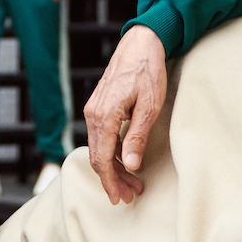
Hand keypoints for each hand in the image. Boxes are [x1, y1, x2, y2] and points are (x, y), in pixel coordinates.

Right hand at [85, 26, 165, 204]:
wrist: (141, 43)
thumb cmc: (148, 72)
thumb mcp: (149, 107)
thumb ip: (137, 137)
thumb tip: (130, 165)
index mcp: (104, 115)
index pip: (101, 159)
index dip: (110, 182)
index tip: (119, 198)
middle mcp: (92, 114)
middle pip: (98, 157)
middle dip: (113, 180)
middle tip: (131, 196)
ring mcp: (93, 109)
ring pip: (99, 148)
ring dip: (113, 167)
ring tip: (132, 183)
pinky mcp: (99, 107)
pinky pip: (101, 137)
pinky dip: (111, 152)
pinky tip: (126, 160)